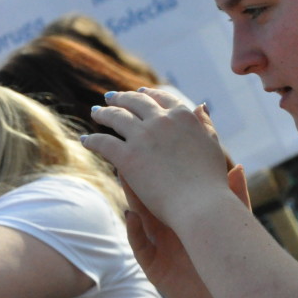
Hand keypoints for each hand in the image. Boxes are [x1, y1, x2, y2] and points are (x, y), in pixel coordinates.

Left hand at [85, 89, 229, 227]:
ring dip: (104, 113)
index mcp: (183, 116)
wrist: (201, 205)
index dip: (148, 94)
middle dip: (121, 98)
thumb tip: (200, 105)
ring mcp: (143, 137)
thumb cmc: (211, 182)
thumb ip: (205, 125)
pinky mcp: (127, 157)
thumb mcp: (212, 146)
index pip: (162, 98)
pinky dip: (92, 140)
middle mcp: (162, 121)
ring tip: (97, 113)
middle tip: (110, 98)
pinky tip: (85, 141)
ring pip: (116, 117)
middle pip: (136, 102)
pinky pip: (103, 143)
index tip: (139, 92)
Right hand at [123, 162, 250, 297]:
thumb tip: (238, 166)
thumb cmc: (233, 265)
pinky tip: (130, 216)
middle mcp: (170, 230)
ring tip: (125, 176)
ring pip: (139, 219)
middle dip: (140, 175)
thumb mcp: (234, 228)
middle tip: (133, 151)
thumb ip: (235, 198)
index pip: (171, 189)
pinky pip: (139, 247)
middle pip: (150, 198)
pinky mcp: (155, 268)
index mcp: (186, 218)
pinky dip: (133, 231)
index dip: (164, 168)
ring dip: (131, 198)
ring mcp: (160, 248)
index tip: (160, 145)